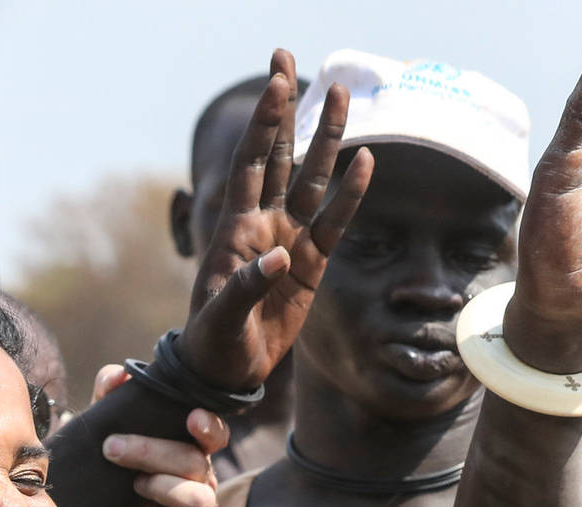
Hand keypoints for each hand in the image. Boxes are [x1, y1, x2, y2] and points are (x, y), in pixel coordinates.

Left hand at [82, 364, 226, 506]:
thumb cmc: (105, 470)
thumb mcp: (102, 430)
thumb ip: (110, 398)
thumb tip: (119, 374)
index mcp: (187, 446)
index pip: (214, 432)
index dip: (208, 425)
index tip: (191, 418)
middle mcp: (199, 477)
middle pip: (195, 461)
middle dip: (152, 452)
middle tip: (113, 449)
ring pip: (200, 498)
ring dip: (165, 488)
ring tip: (136, 486)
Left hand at [178, 49, 373, 390]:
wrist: (226, 372)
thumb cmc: (213, 344)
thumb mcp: (223, 319)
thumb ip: (248, 287)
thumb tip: (280, 256)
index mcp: (234, 229)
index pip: (251, 163)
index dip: (264, 123)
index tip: (277, 82)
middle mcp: (262, 223)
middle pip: (277, 153)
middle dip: (284, 109)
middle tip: (288, 59)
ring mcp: (289, 238)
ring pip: (312, 178)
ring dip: (326, 138)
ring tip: (340, 94)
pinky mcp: (311, 263)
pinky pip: (336, 221)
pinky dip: (352, 193)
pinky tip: (368, 159)